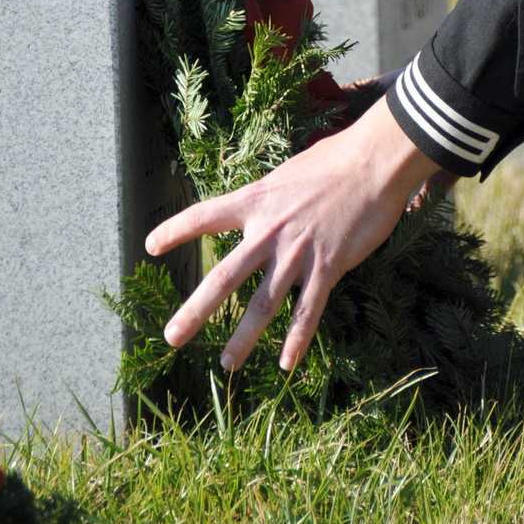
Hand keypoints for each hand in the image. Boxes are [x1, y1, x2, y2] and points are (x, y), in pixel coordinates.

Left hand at [145, 97, 439, 371]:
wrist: (373, 162)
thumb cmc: (337, 159)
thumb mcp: (290, 172)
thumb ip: (273, 195)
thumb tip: (269, 204)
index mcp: (257, 200)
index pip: (205, 215)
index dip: (175, 229)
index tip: (150, 245)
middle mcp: (270, 229)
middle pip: (225, 276)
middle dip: (196, 310)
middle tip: (172, 337)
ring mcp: (298, 251)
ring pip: (263, 303)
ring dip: (243, 338)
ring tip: (226, 364)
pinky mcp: (328, 266)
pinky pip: (308, 310)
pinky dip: (297, 340)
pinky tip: (286, 364)